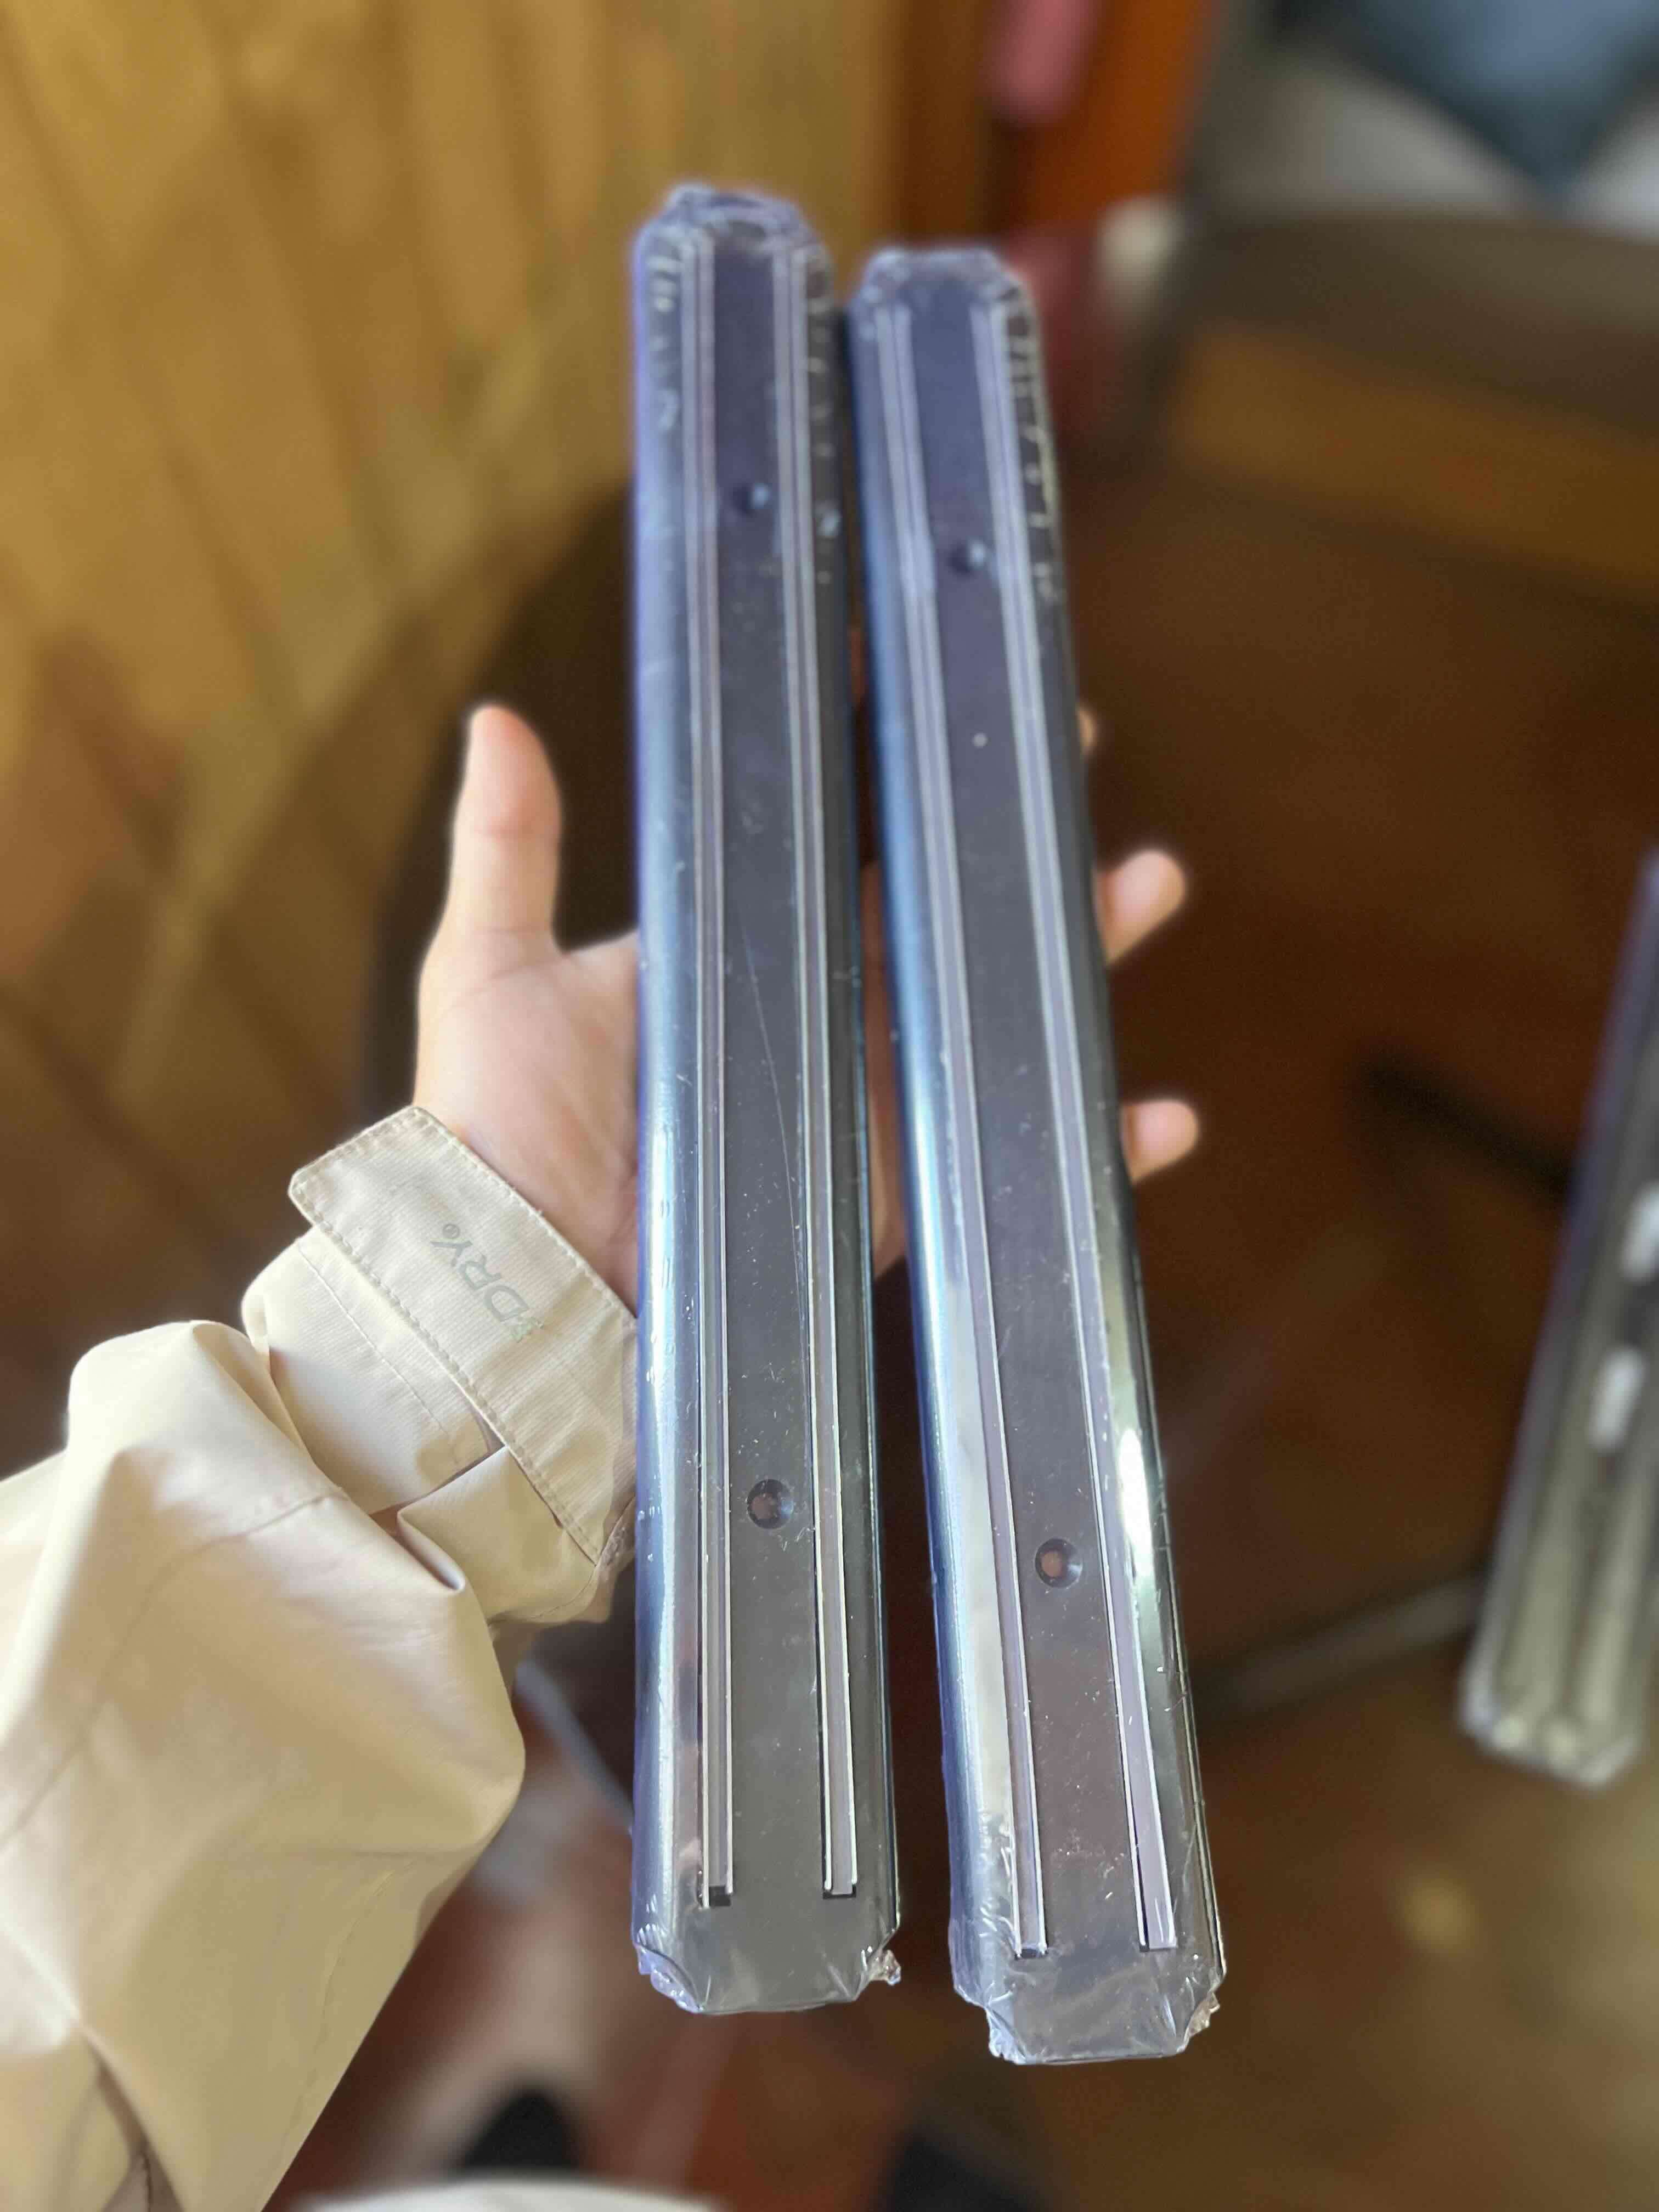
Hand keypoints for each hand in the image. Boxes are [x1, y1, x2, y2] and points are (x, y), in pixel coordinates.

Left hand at [415, 704, 1195, 1309]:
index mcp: (731, 957)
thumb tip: (495, 717)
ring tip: (1149, 884)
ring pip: (988, 1017)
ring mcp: (859, 1109)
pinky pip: (1002, 1165)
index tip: (942, 688)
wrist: (522, 1284)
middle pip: (934, 917)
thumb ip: (509, 848)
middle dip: (1011, 847)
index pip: (827, 840)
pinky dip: (1091, 1147)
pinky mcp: (889, 1201)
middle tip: (1074, 759)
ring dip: (1073, 959)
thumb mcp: (491, 969)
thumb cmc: (494, 1127)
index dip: (892, 770)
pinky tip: (1158, 1118)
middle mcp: (809, 1023)